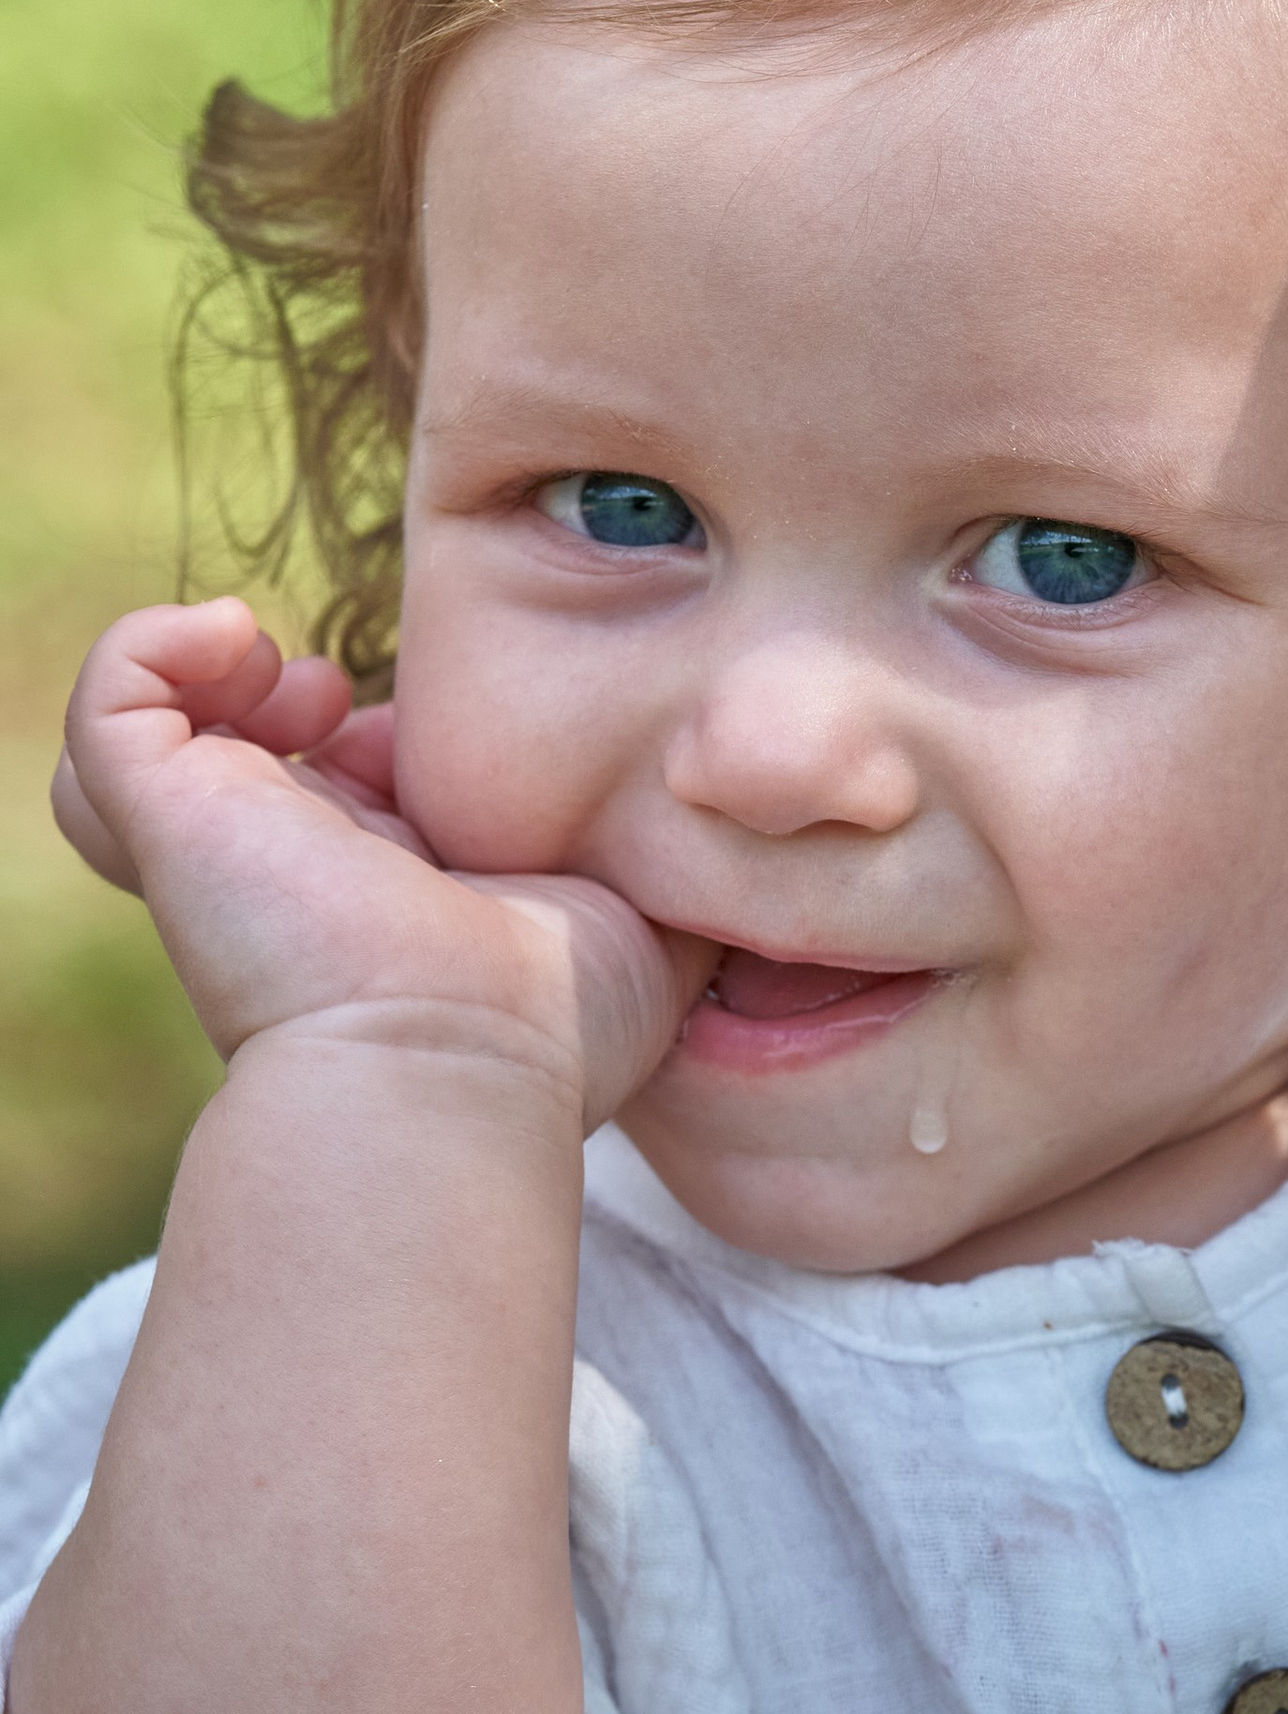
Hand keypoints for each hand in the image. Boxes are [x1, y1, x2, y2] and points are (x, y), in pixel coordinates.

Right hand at [53, 598, 706, 1124]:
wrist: (458, 1068)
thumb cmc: (556, 1031)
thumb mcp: (654, 937)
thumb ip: (682, 876)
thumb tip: (754, 838)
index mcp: (387, 902)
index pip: (353, 794)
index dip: (393, 742)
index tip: (441, 742)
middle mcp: (292, 878)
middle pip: (245, 768)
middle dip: (299, 705)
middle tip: (356, 703)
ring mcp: (219, 848)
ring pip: (143, 745)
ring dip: (215, 681)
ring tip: (299, 682)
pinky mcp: (169, 817)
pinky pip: (107, 704)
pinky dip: (154, 646)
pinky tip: (247, 648)